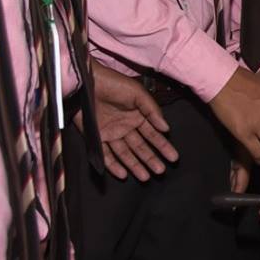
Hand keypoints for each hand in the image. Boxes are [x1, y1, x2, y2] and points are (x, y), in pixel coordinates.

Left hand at [89, 63, 177, 181]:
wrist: (87, 82)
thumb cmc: (114, 84)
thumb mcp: (138, 93)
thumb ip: (152, 111)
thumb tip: (166, 128)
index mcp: (138, 116)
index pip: (153, 135)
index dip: (163, 146)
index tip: (173, 157)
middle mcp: (126, 127)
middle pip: (141, 147)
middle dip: (151, 159)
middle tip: (160, 171)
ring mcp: (112, 133)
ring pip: (125, 153)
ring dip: (135, 165)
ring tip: (145, 177)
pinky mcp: (97, 137)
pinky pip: (106, 154)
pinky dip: (113, 165)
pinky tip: (123, 174)